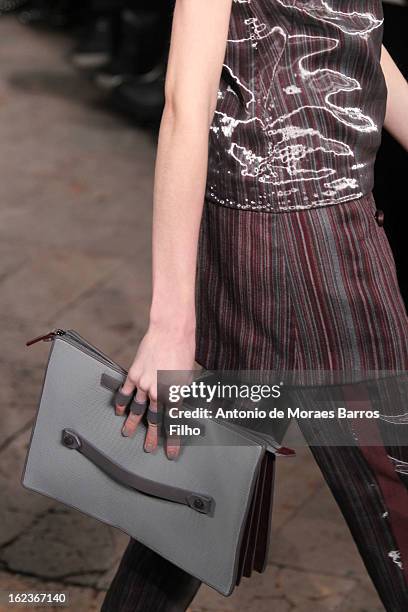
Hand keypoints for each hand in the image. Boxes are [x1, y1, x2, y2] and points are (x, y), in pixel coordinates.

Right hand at [115, 321, 195, 459]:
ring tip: (127, 434)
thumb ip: (181, 393)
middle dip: (151, 437)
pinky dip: (122, 403)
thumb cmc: (184, 351)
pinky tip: (120, 411)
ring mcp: (144, 384)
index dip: (172, 440)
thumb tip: (178, 405)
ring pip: (137, 409)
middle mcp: (158, 392)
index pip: (173, 423)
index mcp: (175, 394)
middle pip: (154, 420)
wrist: (171, 331)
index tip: (170, 453)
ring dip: (133, 424)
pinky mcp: (134, 374)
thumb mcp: (189, 376)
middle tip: (148, 448)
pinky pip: (126, 393)